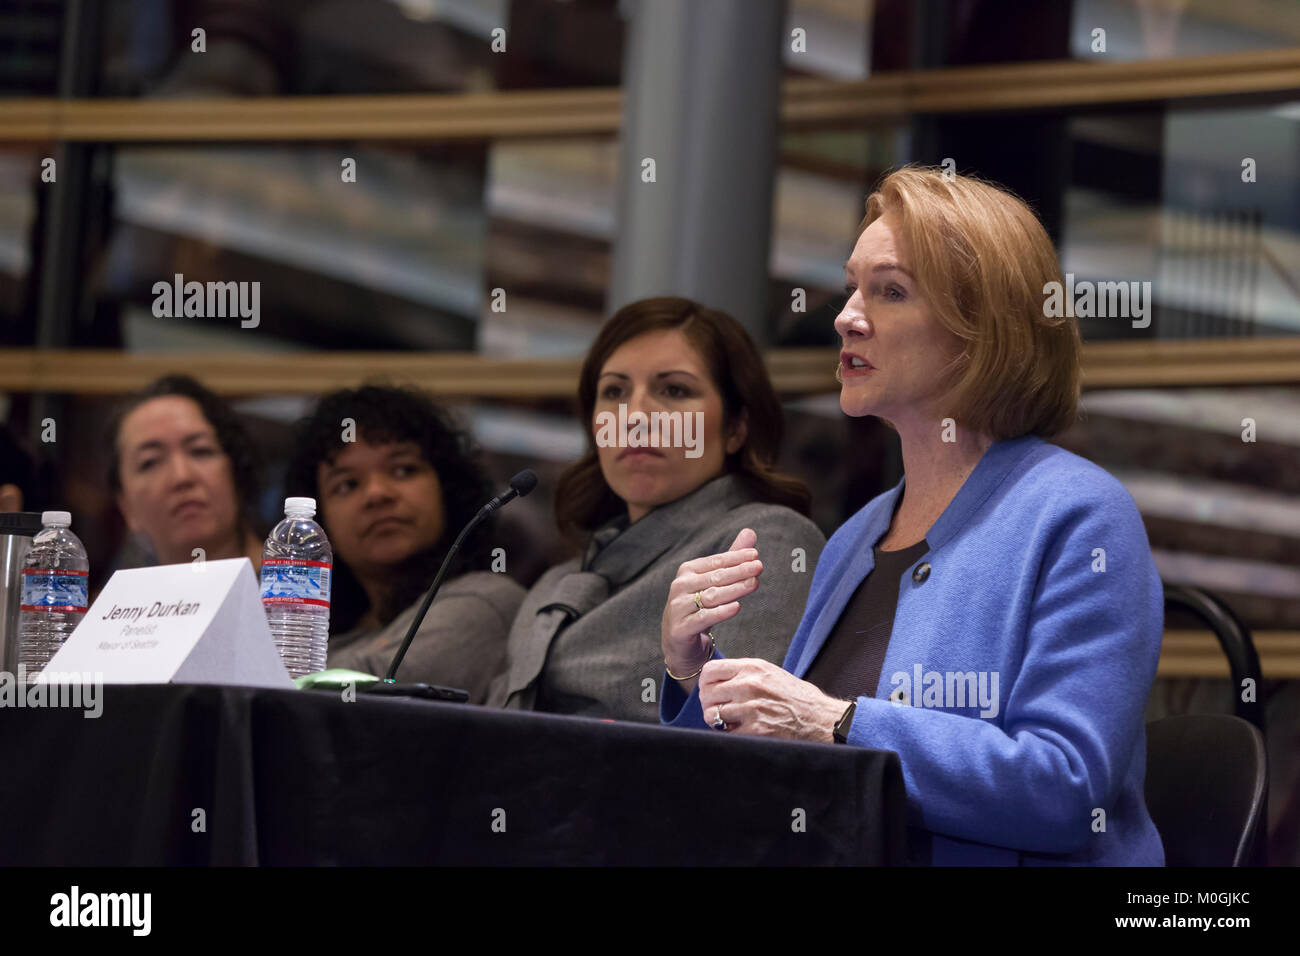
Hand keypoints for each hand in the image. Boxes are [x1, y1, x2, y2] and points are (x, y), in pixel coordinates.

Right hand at [661, 528, 762, 690]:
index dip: (735, 558)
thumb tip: (750, 532)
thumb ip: (732, 559)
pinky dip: (721, 612)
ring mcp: (679, 607)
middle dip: (739, 571)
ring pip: (711, 596)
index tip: (755, 555)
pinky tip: (737, 607)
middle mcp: (680, 586)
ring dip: (734, 589)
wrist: (679, 640)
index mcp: (688, 570)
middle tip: (759, 567)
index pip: (715, 561)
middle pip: (715, 577)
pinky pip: (704, 618)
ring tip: (753, 584)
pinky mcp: (681, 628)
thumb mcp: (714, 581)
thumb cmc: (699, 605)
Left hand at [698, 658, 848, 742]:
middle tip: (718, 710)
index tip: (710, 691)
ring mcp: (752, 708)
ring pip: (712, 714)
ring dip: (717, 721)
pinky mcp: (755, 729)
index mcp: (753, 668)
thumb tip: (717, 681)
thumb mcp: (770, 673)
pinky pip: (726, 732)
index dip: (706, 683)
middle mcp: (749, 685)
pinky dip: (730, 734)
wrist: (821, 718)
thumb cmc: (797, 697)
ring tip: (730, 722)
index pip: (710, 670)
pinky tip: (741, 731)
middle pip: (706, 693)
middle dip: (709, 704)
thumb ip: (744, 674)